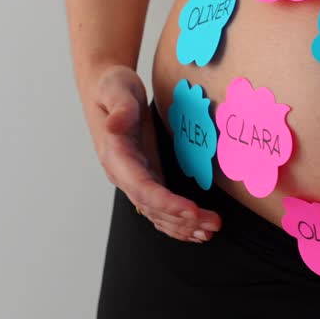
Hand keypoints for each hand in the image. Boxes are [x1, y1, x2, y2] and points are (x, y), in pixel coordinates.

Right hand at [86, 64, 221, 242]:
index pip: (141, 187)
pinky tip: (195, 228)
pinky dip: (176, 220)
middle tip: (213, 224)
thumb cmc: (112, 87)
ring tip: (210, 231)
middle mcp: (123, 173)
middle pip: (152, 206)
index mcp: (116, 156)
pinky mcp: (146, 175)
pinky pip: (159, 206)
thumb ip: (119, 108)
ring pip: (156, 212)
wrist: (106, 87)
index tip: (190, 210)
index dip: (166, 202)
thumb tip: (117, 124)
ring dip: (183, 226)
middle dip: (182, 219)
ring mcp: (134, 177)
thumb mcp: (116, 90)